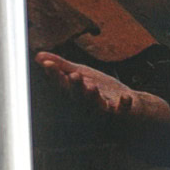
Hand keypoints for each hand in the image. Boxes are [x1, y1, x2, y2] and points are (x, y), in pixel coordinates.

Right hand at [35, 52, 168, 121]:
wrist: (131, 104)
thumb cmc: (102, 90)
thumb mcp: (82, 74)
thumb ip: (63, 67)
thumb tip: (38, 56)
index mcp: (76, 94)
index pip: (63, 85)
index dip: (56, 76)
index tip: (48, 64)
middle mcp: (88, 104)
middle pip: (78, 96)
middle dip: (75, 87)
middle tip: (74, 76)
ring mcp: (105, 110)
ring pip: (96, 106)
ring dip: (93, 97)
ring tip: (91, 87)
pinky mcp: (123, 113)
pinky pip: (123, 112)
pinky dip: (124, 105)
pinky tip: (126, 97)